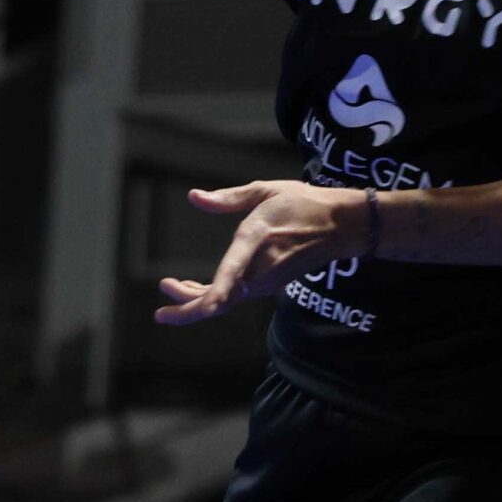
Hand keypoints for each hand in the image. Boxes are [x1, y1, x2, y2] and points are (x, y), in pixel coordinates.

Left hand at [153, 180, 358, 326]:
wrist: (342, 226)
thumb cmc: (302, 203)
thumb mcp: (265, 190)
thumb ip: (228, 198)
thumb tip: (194, 197)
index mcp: (258, 239)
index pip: (234, 271)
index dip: (218, 291)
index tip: (204, 306)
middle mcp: (262, 267)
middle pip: (223, 300)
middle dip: (189, 308)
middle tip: (160, 311)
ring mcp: (267, 281)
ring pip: (227, 301)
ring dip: (196, 300)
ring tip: (170, 287)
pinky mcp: (270, 285)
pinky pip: (236, 296)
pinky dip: (213, 294)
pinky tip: (196, 287)